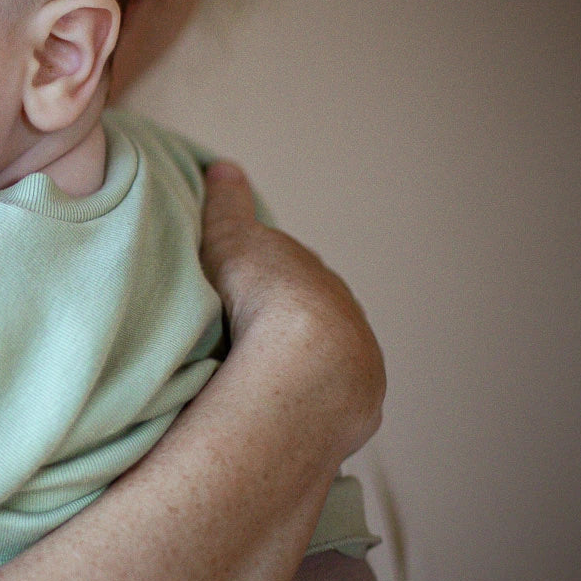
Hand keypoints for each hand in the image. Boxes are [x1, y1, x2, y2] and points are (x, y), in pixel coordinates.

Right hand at [200, 162, 384, 462]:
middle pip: (315, 322)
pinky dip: (306, 404)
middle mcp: (347, 317)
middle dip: (287, 330)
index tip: (241, 294)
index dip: (268, 285)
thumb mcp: (231, 238)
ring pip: (326, 364)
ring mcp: (357, 365)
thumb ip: (228, 206)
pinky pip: (328, 403)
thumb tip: (223, 167)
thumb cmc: (264, 292)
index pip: (296, 279)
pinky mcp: (357, 409)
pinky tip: (277, 413)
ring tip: (260, 387)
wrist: (304, 360)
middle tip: (247, 343)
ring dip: (299, 372)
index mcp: (318, 278)